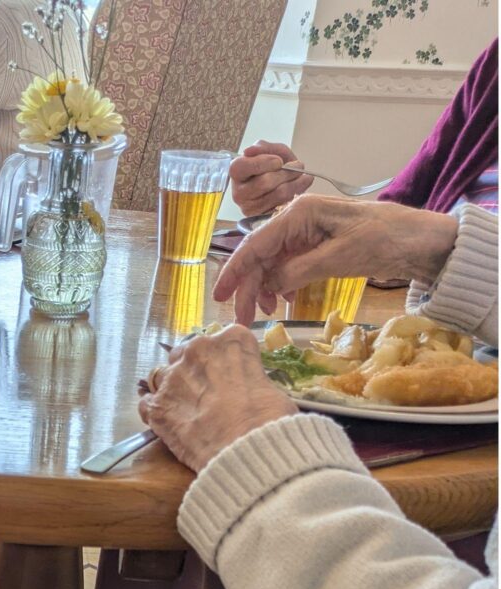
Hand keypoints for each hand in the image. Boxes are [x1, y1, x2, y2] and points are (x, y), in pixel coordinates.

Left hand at [138, 326, 297, 471]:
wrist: (247, 453)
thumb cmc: (270, 422)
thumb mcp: (274, 391)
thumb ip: (252, 381)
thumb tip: (248, 393)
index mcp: (232, 341)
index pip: (225, 338)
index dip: (227, 359)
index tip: (231, 374)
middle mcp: (197, 350)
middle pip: (188, 352)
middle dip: (195, 369)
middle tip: (207, 393)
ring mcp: (173, 377)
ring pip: (164, 374)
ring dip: (173, 389)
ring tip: (187, 410)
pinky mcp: (157, 406)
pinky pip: (148, 403)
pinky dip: (157, 412)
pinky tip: (168, 424)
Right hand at [214, 194, 458, 324]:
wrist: (423, 241)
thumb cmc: (386, 239)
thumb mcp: (341, 257)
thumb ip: (299, 270)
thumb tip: (269, 286)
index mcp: (298, 213)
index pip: (255, 244)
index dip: (235, 271)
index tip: (220, 296)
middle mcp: (296, 220)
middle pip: (260, 256)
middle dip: (249, 287)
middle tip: (242, 319)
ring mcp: (306, 234)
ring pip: (272, 264)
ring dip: (265, 288)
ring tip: (265, 313)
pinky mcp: (317, 247)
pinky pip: (288, 267)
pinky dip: (282, 286)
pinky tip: (284, 301)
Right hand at [229, 141, 313, 215]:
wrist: (280, 184)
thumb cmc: (272, 167)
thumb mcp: (270, 152)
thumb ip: (264, 147)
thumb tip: (249, 150)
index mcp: (236, 173)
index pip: (242, 167)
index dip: (263, 163)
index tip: (279, 161)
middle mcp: (239, 193)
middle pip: (264, 182)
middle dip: (286, 172)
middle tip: (299, 165)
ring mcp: (250, 208)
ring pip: (278, 194)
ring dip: (296, 182)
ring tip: (304, 175)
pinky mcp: (264, 217)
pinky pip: (285, 205)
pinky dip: (297, 193)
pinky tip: (302, 185)